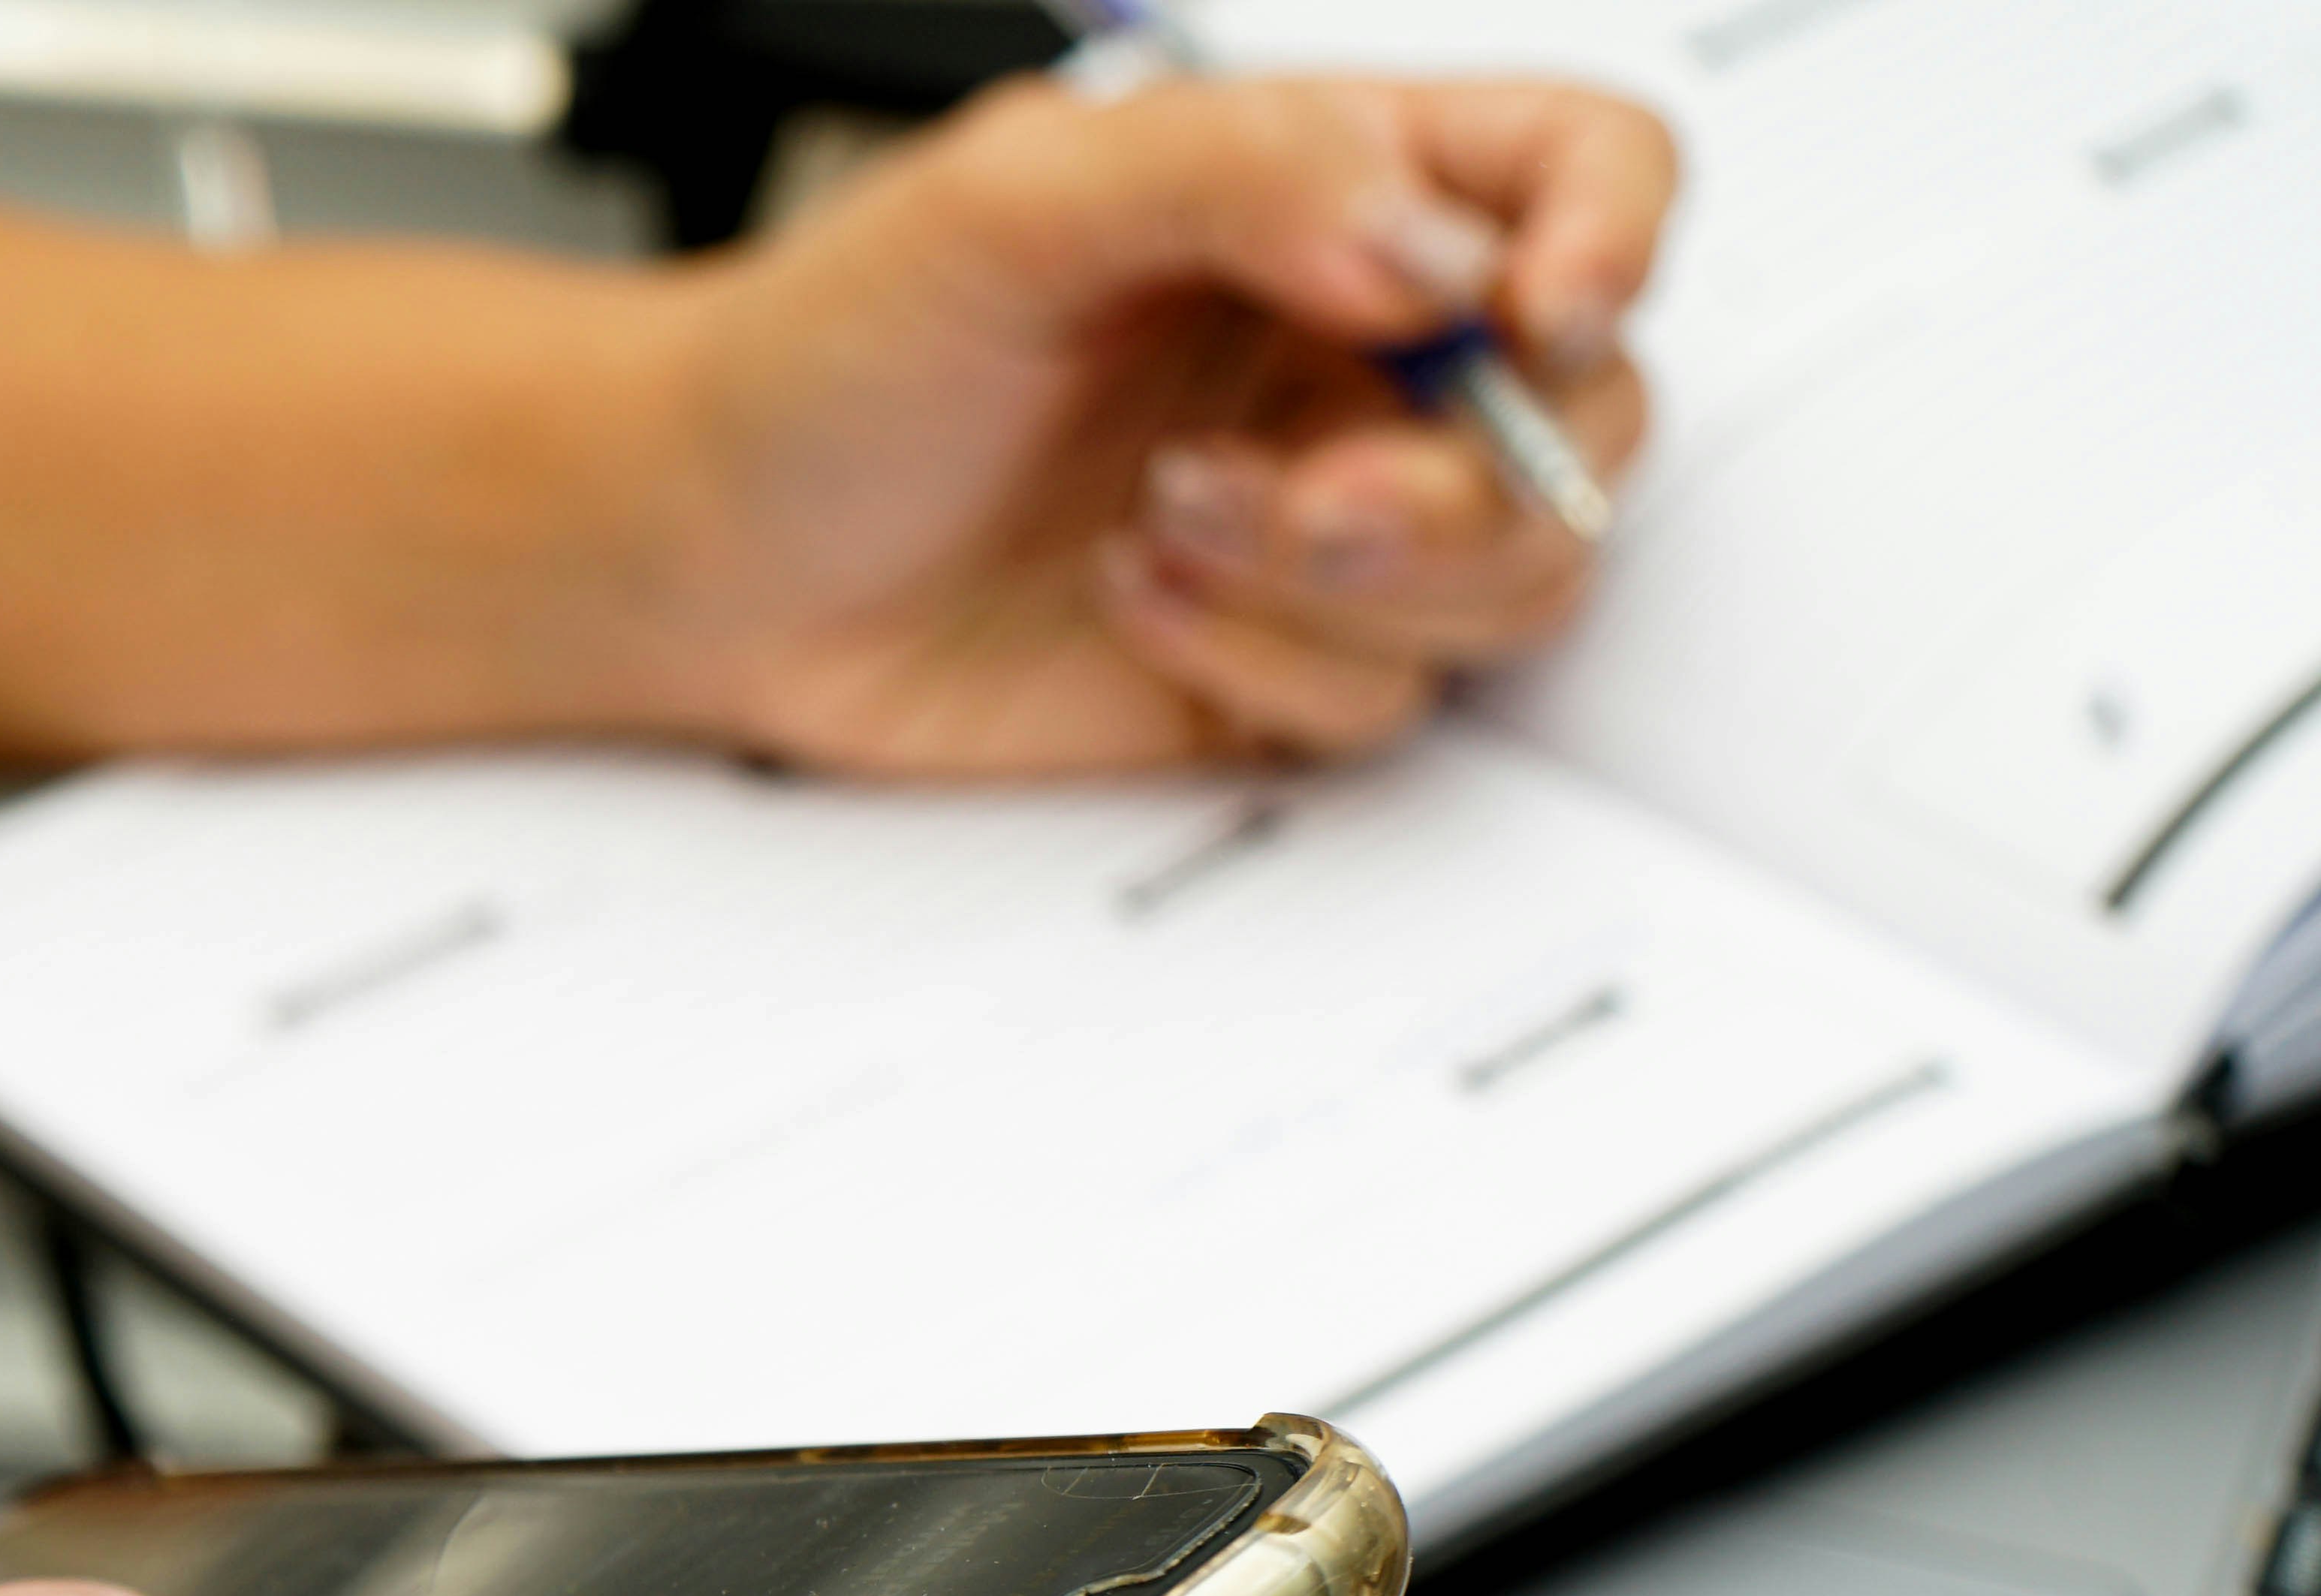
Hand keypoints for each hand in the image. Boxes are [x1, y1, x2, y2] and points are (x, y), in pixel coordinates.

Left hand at [655, 72, 1675, 770]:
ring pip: (1511, 581)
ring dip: (1354, 577)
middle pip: (1591, 418)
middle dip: (1468, 479)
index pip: (1578, 171)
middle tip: (1307, 491)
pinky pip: (1381, 698)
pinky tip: (1134, 597)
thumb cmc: (827, 352)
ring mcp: (1325, 515)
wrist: (707, 546)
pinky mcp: (1273, 662)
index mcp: (1329, 196)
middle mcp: (1354, 354)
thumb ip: (1238, 171)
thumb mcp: (1013, 198)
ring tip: (1169, 517)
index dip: (1613, 235)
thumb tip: (1428, 243)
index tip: (1537, 310)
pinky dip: (1265, 662)